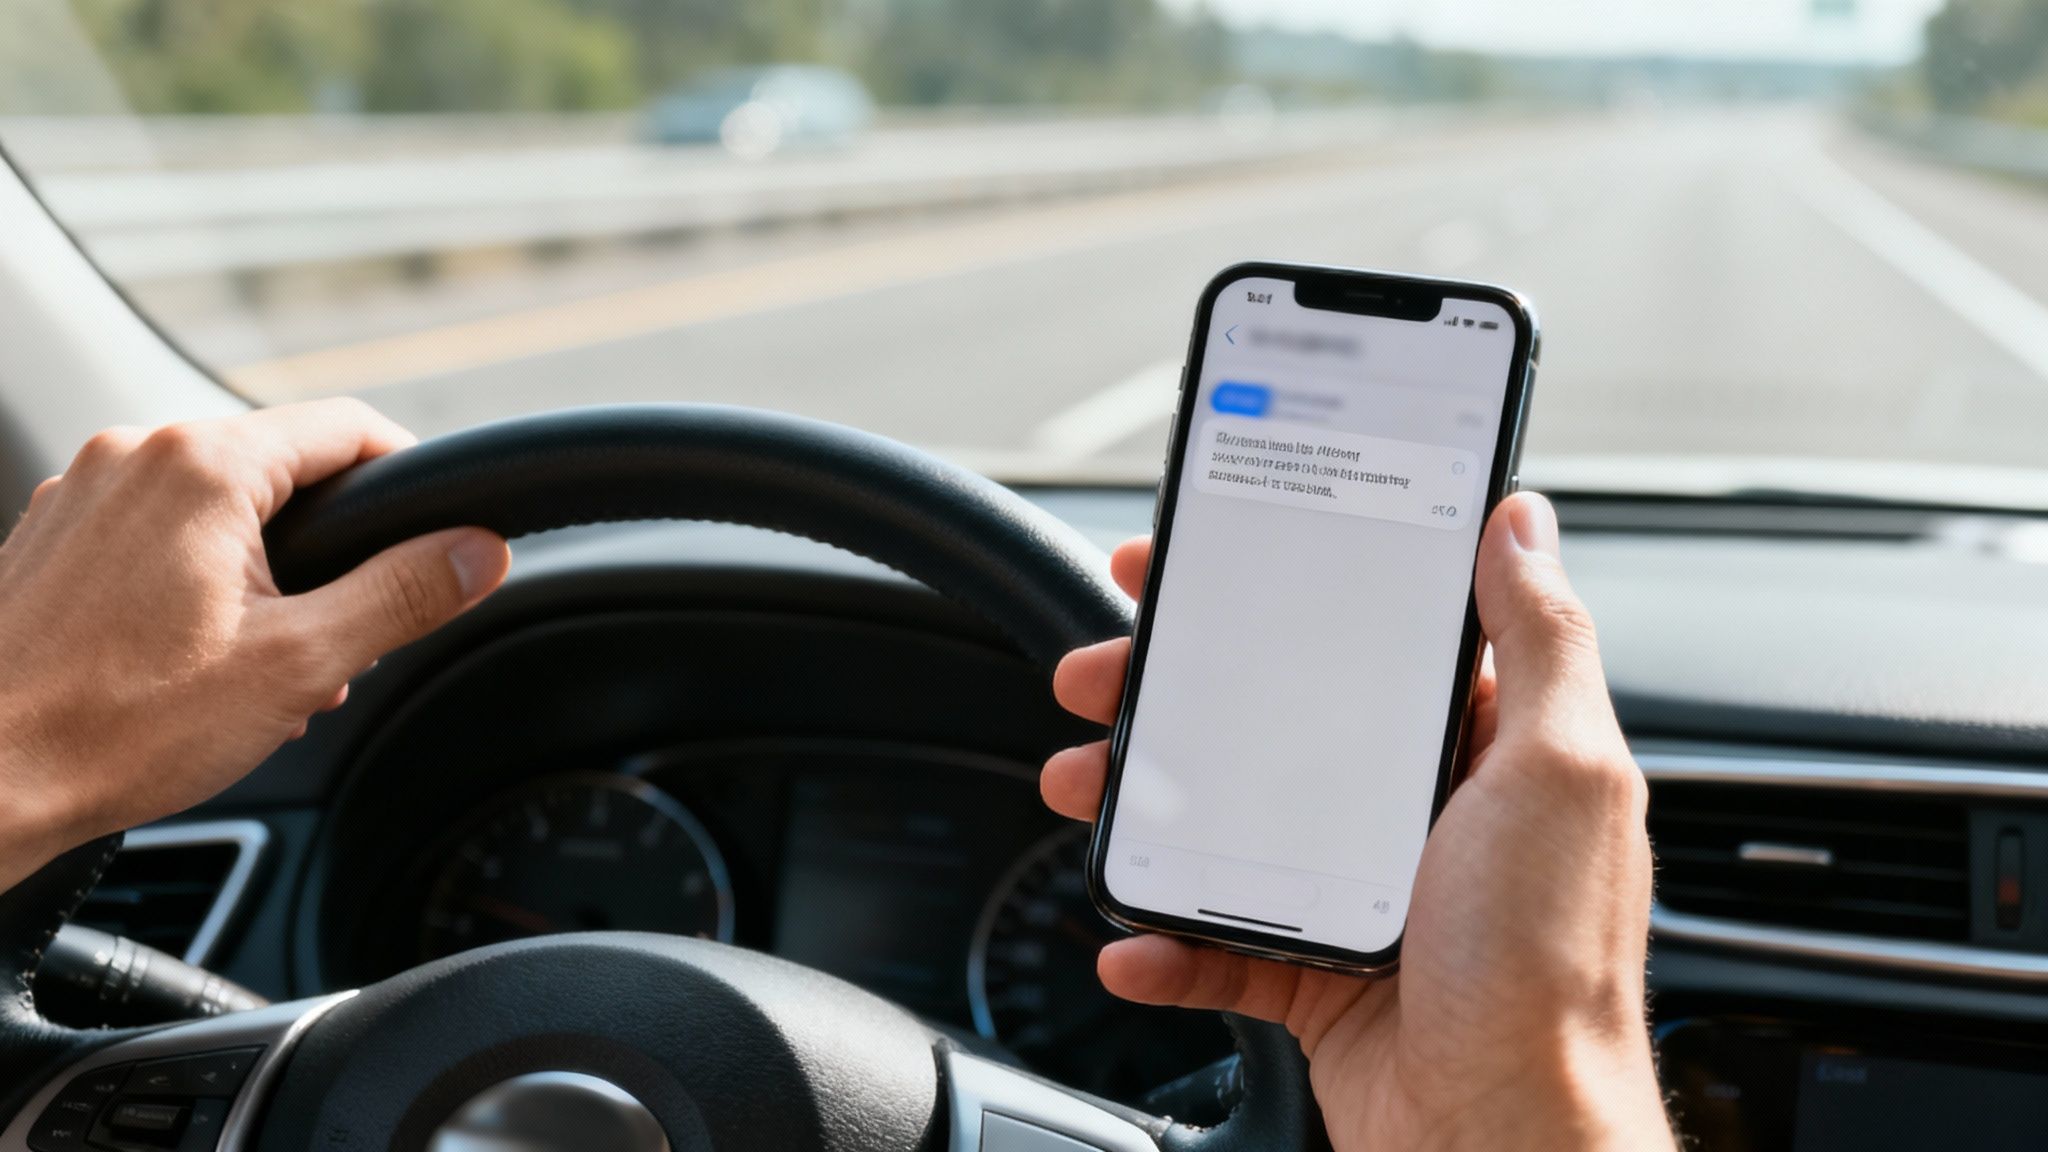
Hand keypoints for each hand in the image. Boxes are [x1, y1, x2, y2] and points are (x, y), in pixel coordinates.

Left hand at [0, 400, 508, 890]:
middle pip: (283, 470)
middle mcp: (135, 457)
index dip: (412, 477)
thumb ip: (403, 595)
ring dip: (266, 574)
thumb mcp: (300, 664)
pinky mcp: (52, 538)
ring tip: (264, 669)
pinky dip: (199, 582)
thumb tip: (480, 551)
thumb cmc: (118, 728)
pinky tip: (198, 664)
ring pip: (219, 507)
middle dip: (331, 551)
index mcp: (202, 466)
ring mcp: (83, 494)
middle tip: (340, 641)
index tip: (440, 532)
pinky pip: (157, 533)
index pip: (349, 427)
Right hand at [1042, 493, 1673, 1151]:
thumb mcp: (1560, 775)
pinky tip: (1129, 937)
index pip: (1363, 639)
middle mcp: (1419, 815)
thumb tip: (1520, 521)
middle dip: (1173, 697)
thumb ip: (1543, 642)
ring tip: (1082, 788)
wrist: (1507, 1140)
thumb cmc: (1547, 971)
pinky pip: (1220, 943)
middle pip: (1271, 725)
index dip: (1274, 591)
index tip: (1191, 565)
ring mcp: (1362, 897)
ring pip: (1226, 826)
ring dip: (1143, 808)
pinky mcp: (1320, 979)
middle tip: (1102, 677)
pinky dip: (1164, 942)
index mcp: (1480, 750)